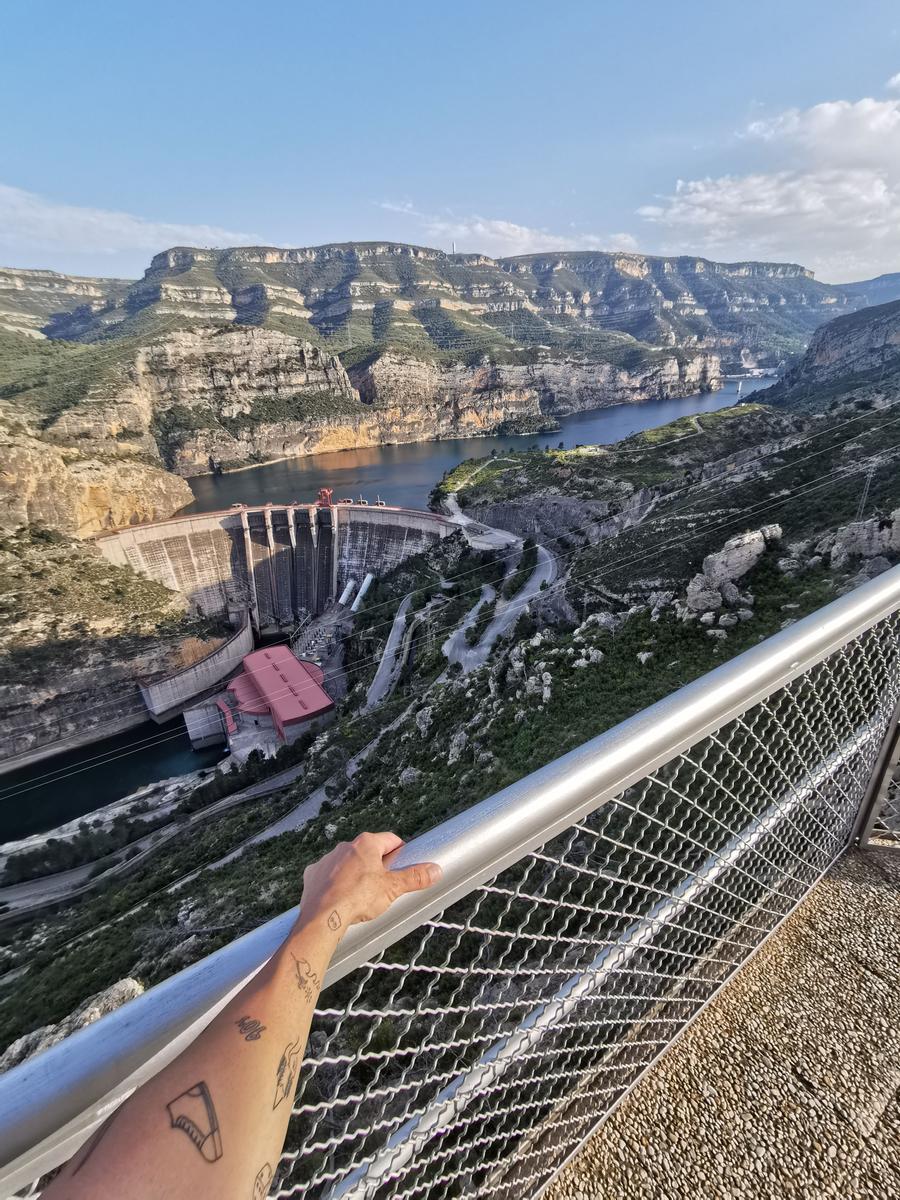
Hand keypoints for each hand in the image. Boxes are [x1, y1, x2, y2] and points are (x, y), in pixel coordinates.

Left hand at [298, 832, 440, 934]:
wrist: (323, 917)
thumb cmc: (359, 898)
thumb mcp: (392, 888)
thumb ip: (415, 877)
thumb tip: (436, 870)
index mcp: (366, 844)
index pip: (390, 840)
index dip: (399, 851)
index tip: (403, 862)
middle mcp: (344, 847)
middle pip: (368, 851)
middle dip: (377, 864)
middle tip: (385, 883)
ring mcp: (327, 860)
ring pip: (346, 863)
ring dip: (355, 873)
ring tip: (361, 894)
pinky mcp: (313, 874)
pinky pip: (328, 875)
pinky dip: (335, 883)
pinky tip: (340, 898)